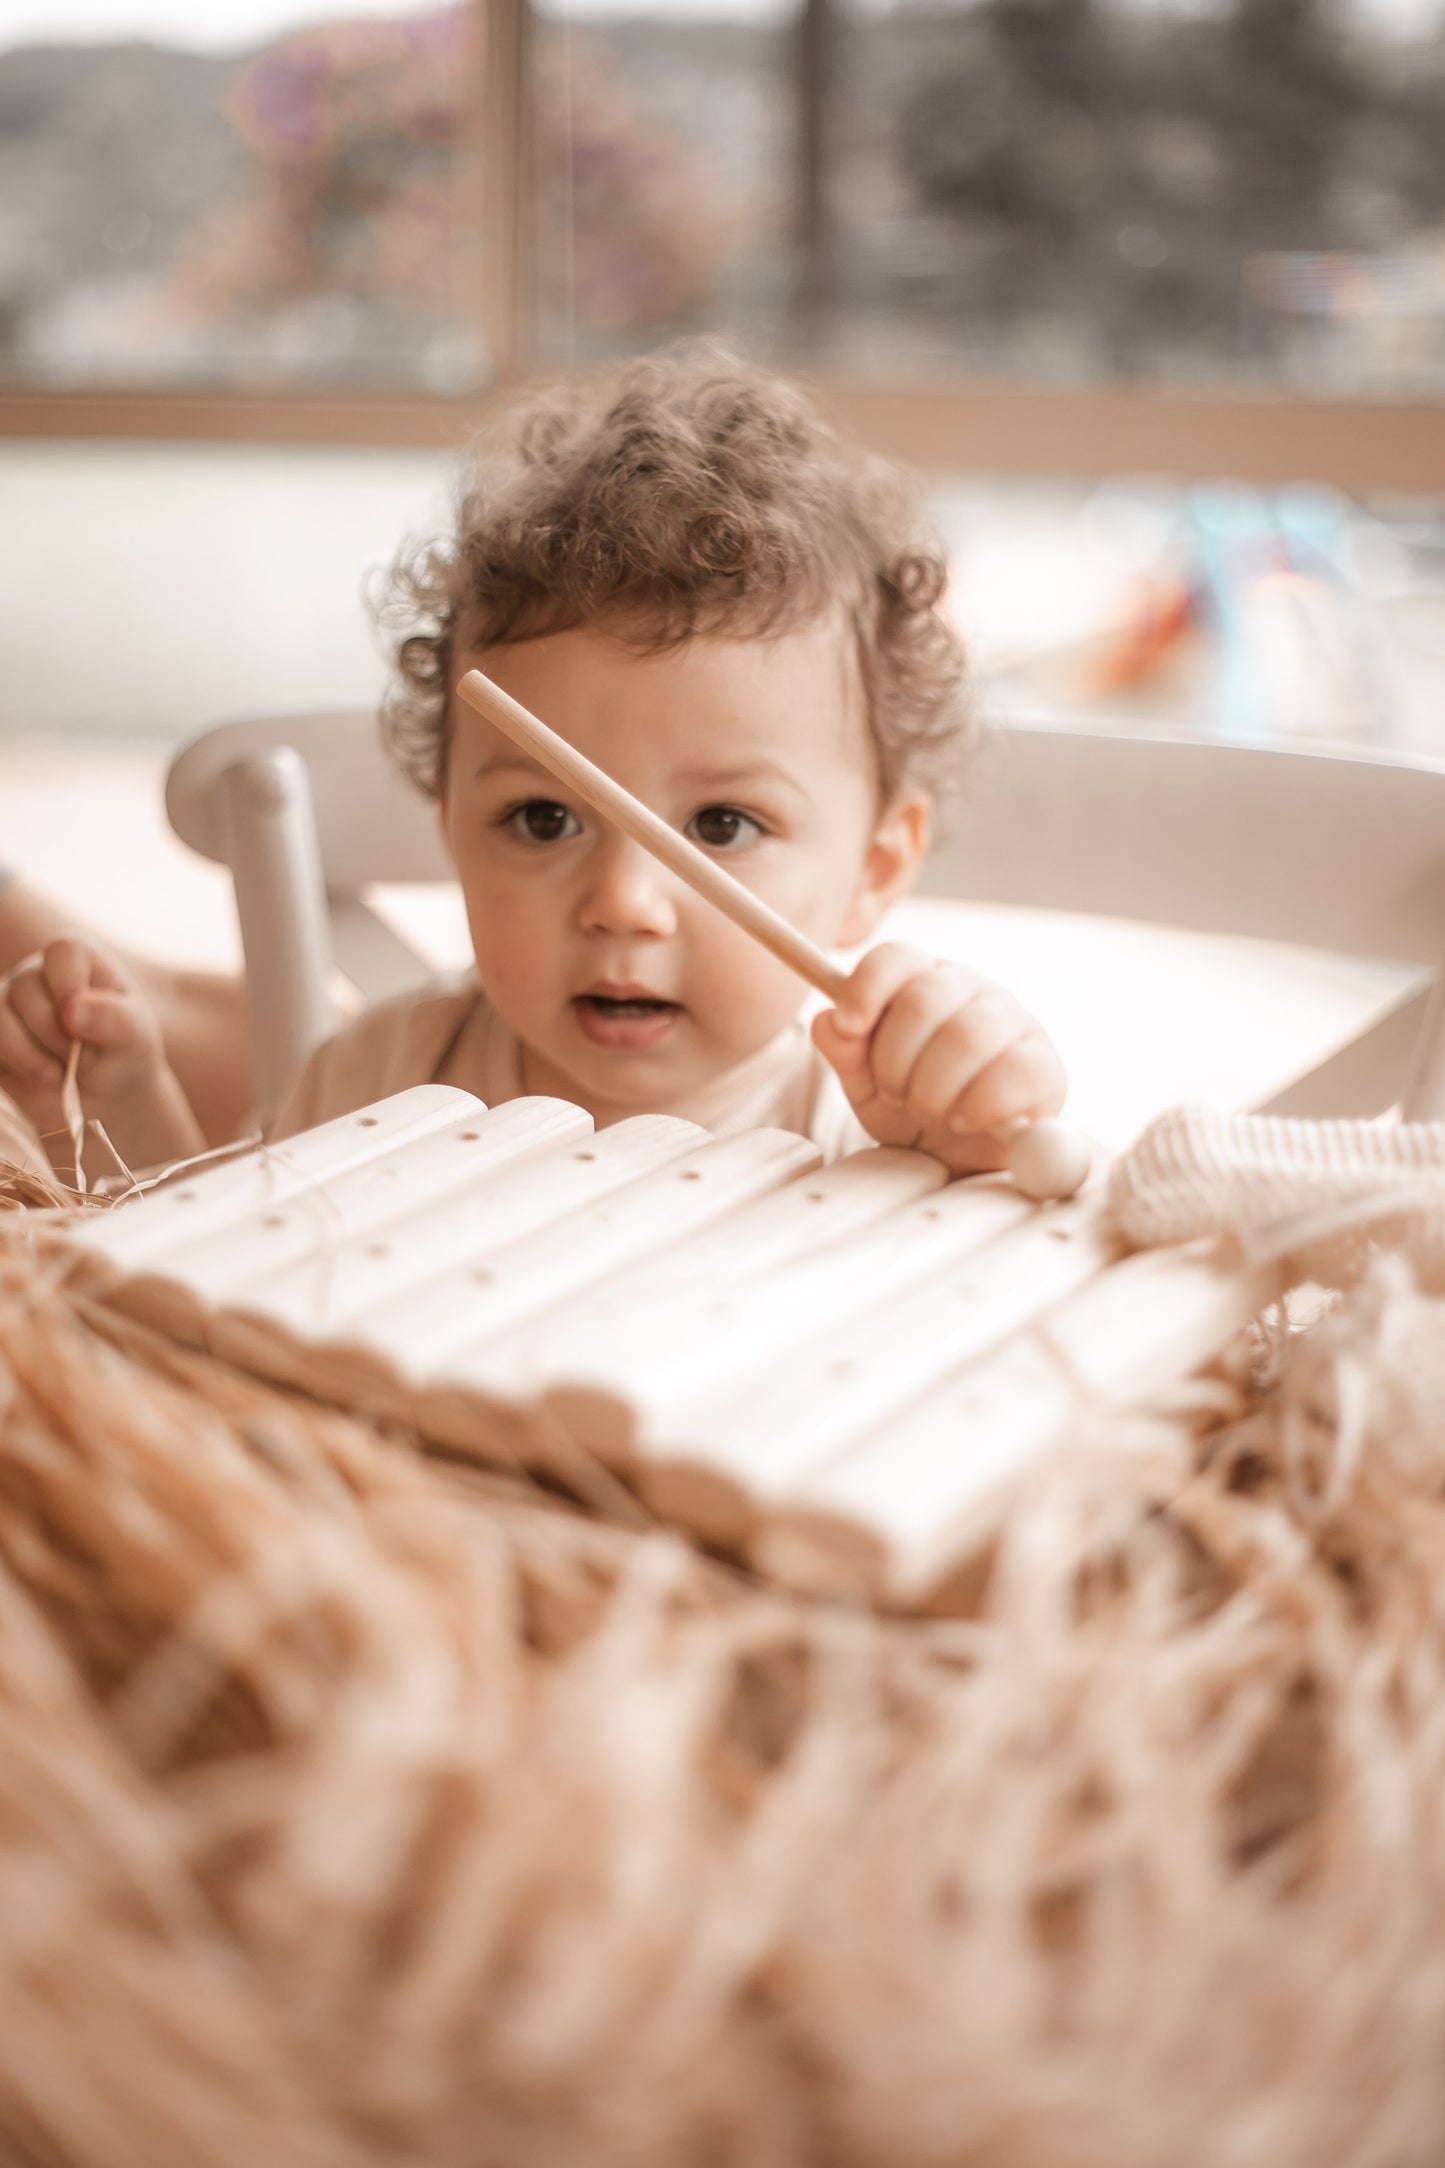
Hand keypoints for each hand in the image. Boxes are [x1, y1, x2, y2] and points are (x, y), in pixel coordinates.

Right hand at [0, 938, 202, 1181]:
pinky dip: (14, 1063)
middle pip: (26, 987)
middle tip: (83, 1058)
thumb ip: (111, 1018)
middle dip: (57, 1033)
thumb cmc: (121, 1056)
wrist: (102, 1097)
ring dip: (29, 1052)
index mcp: (79, 961)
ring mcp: (10, 1003)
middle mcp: (38, 974)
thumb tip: (73, 1008)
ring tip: (58, 1074)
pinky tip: (40, 1078)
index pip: (62, 953)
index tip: (84, 1024)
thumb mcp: (132, 1038)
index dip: (70, 986)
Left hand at [811, 942, 1066, 1175]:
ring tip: (929, 1114)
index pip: (896, 957)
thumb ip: (848, 1056)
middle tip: (896, 1094)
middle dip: (896, 1059)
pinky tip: (965, 1121)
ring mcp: (1014, 1023)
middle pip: (925, 997)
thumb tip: (827, 1022)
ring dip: (934, 1088)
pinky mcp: (1046, 1066)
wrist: (961, 1163)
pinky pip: (1016, 1072)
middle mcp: (970, 991)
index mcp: (923, 982)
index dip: (867, 986)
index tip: (848, 1025)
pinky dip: (979, 1105)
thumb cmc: (913, 1113)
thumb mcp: (868, 1089)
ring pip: (968, 1034)